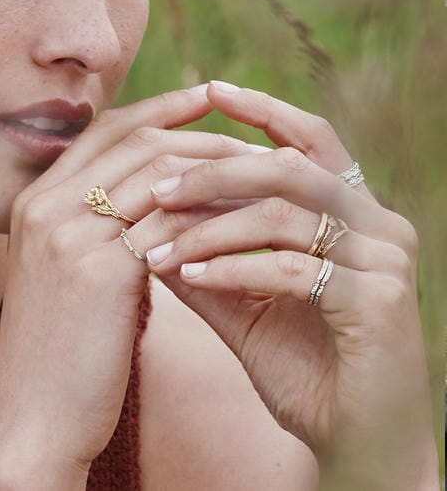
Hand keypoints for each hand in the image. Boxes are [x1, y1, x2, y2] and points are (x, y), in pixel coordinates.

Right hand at [0, 84, 272, 486]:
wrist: (33, 421)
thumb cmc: (59, 354)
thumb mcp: (64, 277)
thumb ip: (94, 230)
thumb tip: (154, 204)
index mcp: (33, 202)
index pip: (105, 131)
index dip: (159, 109)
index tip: (208, 101)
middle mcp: (43, 206)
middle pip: (135, 139)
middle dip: (201, 132)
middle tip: (254, 142)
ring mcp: (65, 233)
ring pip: (159, 171)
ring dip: (219, 170)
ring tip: (265, 177)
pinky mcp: (97, 269)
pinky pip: (170, 221)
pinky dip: (214, 216)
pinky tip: (248, 222)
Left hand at [145, 81, 437, 488]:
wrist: (352, 437)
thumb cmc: (300, 367)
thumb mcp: (241, 303)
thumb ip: (203, 257)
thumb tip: (146, 221)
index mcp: (351, 215)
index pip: (309, 142)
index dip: (262, 111)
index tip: (208, 92)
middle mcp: (377, 224)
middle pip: (291, 166)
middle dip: (215, 172)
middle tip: (156, 187)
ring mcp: (384, 259)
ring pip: (287, 212)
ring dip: (211, 227)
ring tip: (156, 247)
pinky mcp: (379, 300)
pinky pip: (294, 269)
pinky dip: (233, 270)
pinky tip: (188, 277)